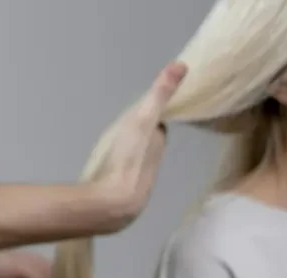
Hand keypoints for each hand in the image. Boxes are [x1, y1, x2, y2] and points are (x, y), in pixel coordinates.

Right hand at [91, 61, 187, 229]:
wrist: (113, 203)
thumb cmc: (126, 158)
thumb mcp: (142, 119)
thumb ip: (159, 94)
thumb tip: (182, 64)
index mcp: (156, 145)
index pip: (157, 129)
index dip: (150, 121)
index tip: (139, 115)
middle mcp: (152, 166)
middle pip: (148, 148)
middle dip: (139, 141)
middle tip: (124, 134)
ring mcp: (138, 186)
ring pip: (135, 167)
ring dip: (127, 161)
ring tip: (114, 157)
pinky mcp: (122, 201)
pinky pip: (120, 183)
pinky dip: (115, 179)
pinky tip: (105, 179)